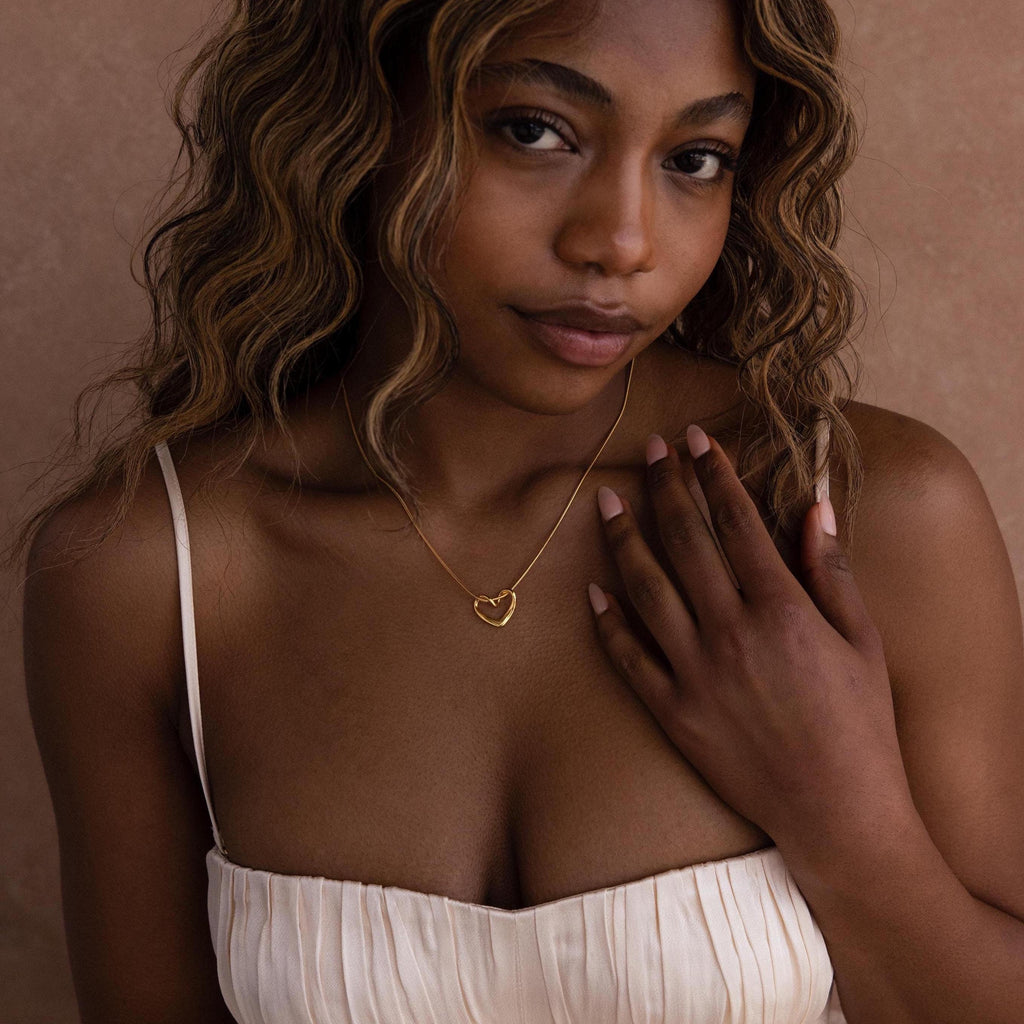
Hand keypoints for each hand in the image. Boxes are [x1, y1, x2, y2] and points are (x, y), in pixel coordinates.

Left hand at [588, 426, 909, 848]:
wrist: (837, 811)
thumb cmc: (860, 724)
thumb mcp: (863, 642)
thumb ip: (832, 572)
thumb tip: (815, 508)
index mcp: (780, 608)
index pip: (735, 521)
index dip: (712, 473)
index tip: (695, 439)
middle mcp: (729, 631)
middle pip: (684, 542)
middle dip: (664, 487)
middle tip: (648, 451)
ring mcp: (693, 672)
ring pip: (644, 589)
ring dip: (621, 539)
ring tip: (603, 501)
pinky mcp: (671, 711)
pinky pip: (627, 657)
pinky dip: (607, 622)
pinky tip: (592, 590)